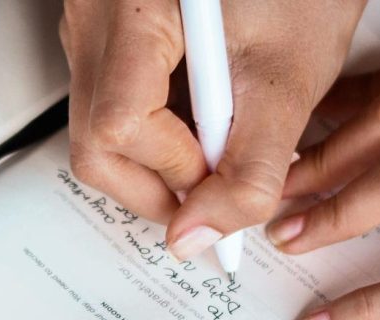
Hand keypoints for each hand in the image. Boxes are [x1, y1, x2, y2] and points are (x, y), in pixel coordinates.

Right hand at [58, 0, 365, 257]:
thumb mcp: (289, 81)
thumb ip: (249, 170)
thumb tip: (195, 236)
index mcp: (132, 9)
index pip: (119, 127)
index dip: (175, 172)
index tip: (222, 184)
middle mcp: (95, 18)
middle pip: (93, 143)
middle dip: (155, 185)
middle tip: (210, 191)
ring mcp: (90, 27)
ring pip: (96, 132)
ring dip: (159, 159)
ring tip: (216, 142)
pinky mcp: (101, 37)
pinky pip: (109, 105)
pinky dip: (157, 130)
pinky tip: (201, 115)